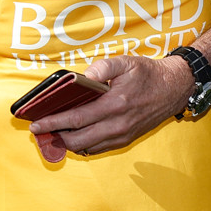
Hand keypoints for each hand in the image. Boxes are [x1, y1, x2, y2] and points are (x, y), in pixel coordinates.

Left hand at [28, 55, 193, 154]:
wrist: (173, 88)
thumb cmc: (148, 74)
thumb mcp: (126, 61)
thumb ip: (102, 67)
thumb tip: (82, 77)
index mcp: (115, 104)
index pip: (76, 118)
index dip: (53, 122)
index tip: (36, 123)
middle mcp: (117, 125)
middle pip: (77, 139)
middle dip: (55, 135)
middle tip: (40, 128)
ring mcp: (122, 135)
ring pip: (86, 147)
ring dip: (67, 142)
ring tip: (53, 131)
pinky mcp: (125, 140)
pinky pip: (98, 148)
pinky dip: (82, 144)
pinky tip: (74, 134)